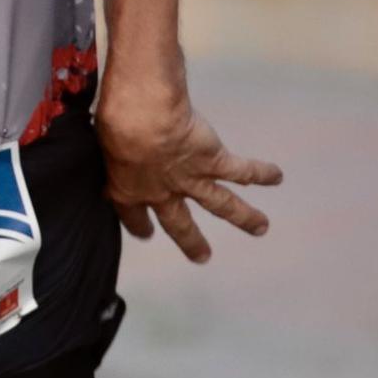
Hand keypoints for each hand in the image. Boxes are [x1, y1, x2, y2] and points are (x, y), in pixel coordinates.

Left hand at [97, 94, 281, 262]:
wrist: (140, 120)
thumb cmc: (114, 121)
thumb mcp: (101, 137)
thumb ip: (107, 142)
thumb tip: (102, 126)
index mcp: (127, 189)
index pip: (132, 215)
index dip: (140, 225)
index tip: (147, 232)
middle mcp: (162, 191)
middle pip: (178, 223)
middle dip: (191, 240)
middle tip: (202, 257)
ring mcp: (190, 179)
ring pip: (221, 203)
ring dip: (244, 217)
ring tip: (262, 228)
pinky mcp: (212, 161)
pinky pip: (240, 170)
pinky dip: (261, 173)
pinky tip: (277, 176)